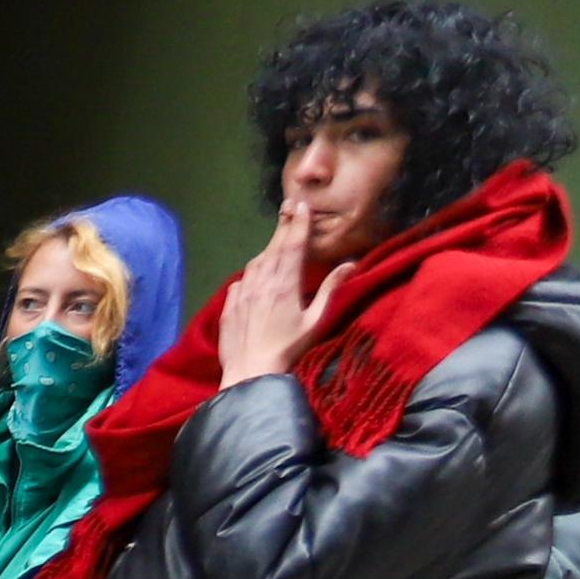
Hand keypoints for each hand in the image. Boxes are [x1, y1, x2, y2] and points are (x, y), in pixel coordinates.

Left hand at [212, 196, 346, 386]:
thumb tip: (350, 264)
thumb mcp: (315, 321)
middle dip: (283, 226)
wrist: (250, 373)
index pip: (293, 246)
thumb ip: (331, 290)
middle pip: (274, 248)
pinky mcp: (229, 305)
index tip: (303, 206)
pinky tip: (256, 272)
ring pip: (256, 262)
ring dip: (268, 248)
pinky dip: (251, 271)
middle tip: (290, 208)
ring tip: (277, 239)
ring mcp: (243, 294)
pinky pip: (241, 280)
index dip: (299, 224)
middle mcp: (261, 283)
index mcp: (285, 285)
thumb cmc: (288, 350)